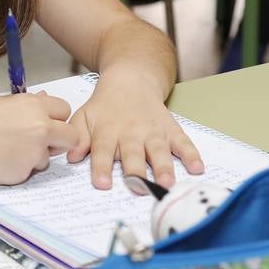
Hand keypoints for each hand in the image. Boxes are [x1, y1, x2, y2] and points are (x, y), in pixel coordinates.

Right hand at [0, 92, 83, 185]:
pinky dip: (16, 168)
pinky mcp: (21, 175)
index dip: (54, 118)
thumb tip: (45, 101)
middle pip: (70, 138)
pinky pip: (28, 172)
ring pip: (47, 159)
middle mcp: (40, 129)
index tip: (44, 122)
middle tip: (39, 142)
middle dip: (59, 140)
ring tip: (3, 150)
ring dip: (34, 157)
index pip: (64, 111)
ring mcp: (32, 155)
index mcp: (34, 106)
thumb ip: (27, 106)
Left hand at [66, 73, 202, 189]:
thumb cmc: (105, 106)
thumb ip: (78, 137)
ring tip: (166, 183)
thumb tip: (71, 157)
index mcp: (108, 130)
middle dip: (135, 171)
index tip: (102, 184)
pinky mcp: (171, 129)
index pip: (103, 150)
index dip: (102, 167)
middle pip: (133, 153)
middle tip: (137, 188)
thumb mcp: (85, 117)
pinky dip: (192, 155)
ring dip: (163, 167)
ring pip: (159, 150)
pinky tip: (198, 168)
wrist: (131, 81)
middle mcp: (132, 132)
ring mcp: (153, 131)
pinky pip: (183, 142)